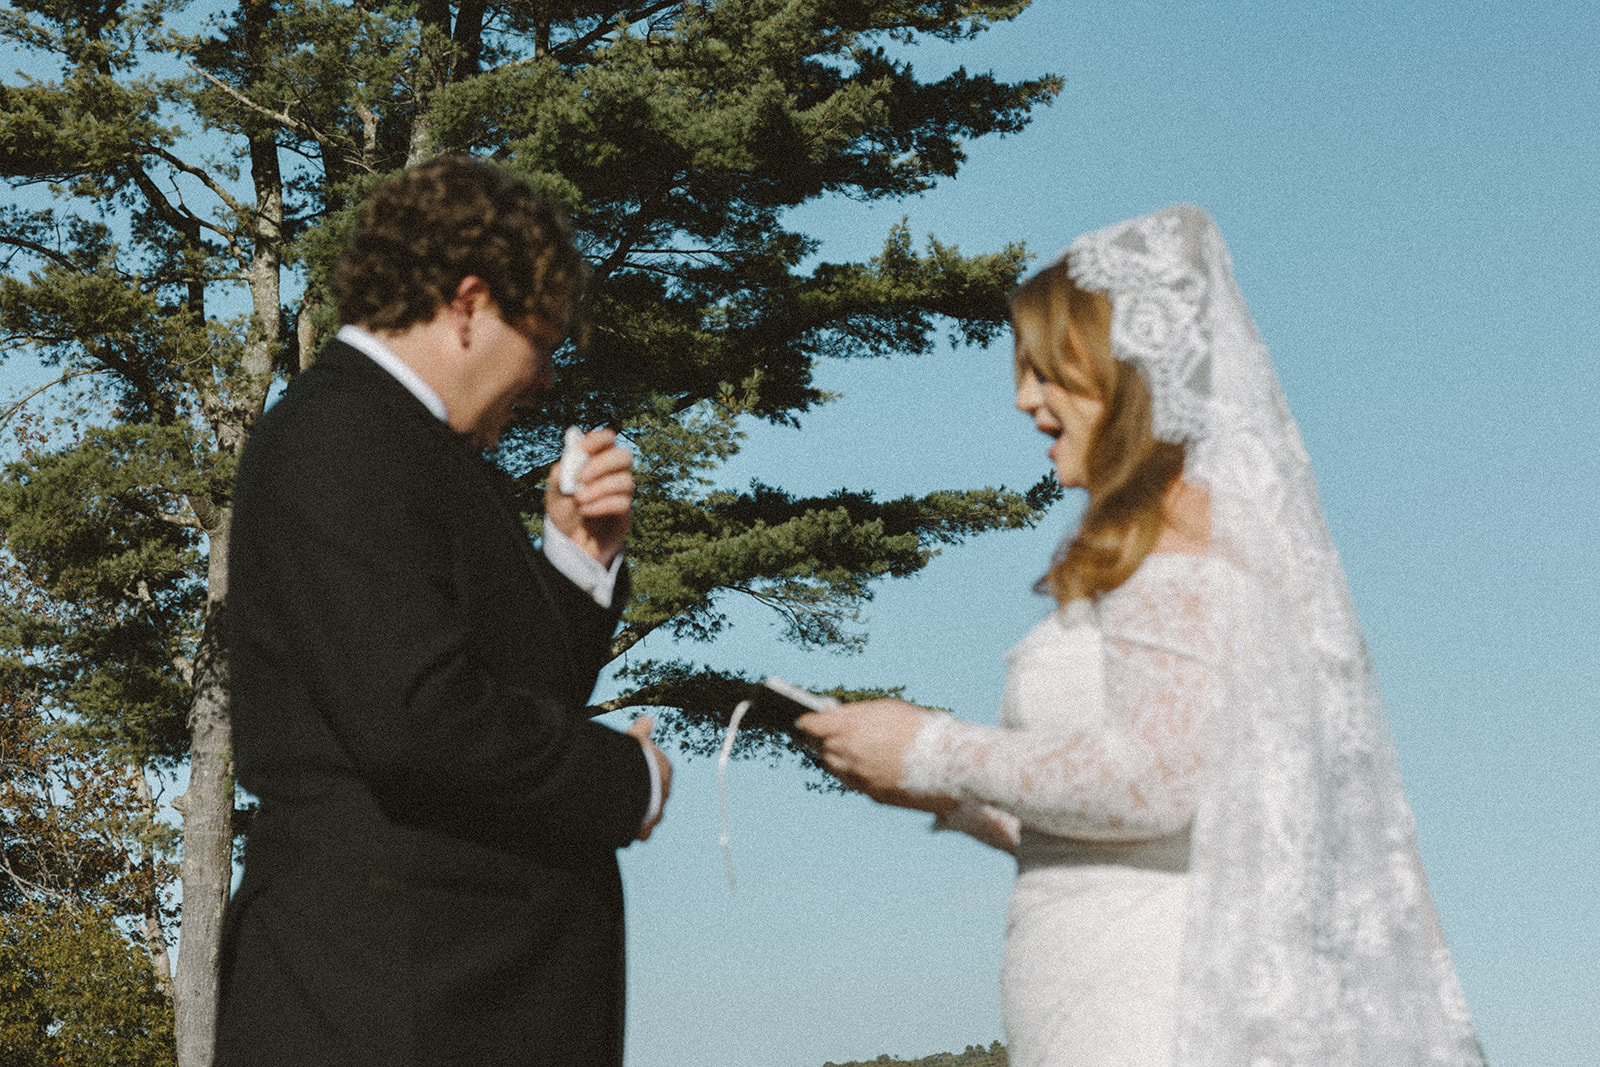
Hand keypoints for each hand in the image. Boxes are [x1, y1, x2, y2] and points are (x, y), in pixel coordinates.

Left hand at [545, 428, 632, 565]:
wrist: (570, 543)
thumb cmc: (565, 512)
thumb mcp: (554, 493)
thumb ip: (560, 475)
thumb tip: (570, 460)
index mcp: (595, 461)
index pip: (608, 439)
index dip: (599, 439)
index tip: (583, 448)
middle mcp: (613, 473)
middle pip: (624, 456)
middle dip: (602, 464)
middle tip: (581, 477)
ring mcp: (620, 492)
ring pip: (626, 480)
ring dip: (600, 488)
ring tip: (579, 499)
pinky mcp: (624, 511)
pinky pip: (623, 502)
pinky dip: (602, 505)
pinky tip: (586, 510)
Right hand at [626, 715, 670, 841]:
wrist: (629, 784)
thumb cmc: (631, 758)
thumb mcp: (635, 739)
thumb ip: (641, 729)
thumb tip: (647, 718)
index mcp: (665, 769)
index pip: (656, 772)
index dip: (641, 773)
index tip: (628, 773)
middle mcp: (665, 792)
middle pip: (652, 795)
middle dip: (639, 795)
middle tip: (621, 793)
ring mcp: (656, 812)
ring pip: (647, 815)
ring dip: (635, 813)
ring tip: (618, 810)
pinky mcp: (645, 829)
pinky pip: (640, 832)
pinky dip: (631, 829)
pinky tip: (619, 824)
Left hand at [797, 699, 956, 813]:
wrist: (945, 760)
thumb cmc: (918, 727)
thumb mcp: (885, 709)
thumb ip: (856, 713)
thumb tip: (836, 715)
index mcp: (849, 728)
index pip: (812, 725)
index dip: (806, 721)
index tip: (801, 719)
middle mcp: (849, 754)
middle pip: (821, 747)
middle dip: (819, 739)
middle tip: (815, 734)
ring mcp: (859, 776)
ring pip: (833, 766)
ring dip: (832, 756)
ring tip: (834, 748)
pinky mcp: (872, 793)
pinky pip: (852, 781)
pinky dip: (850, 772)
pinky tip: (855, 764)